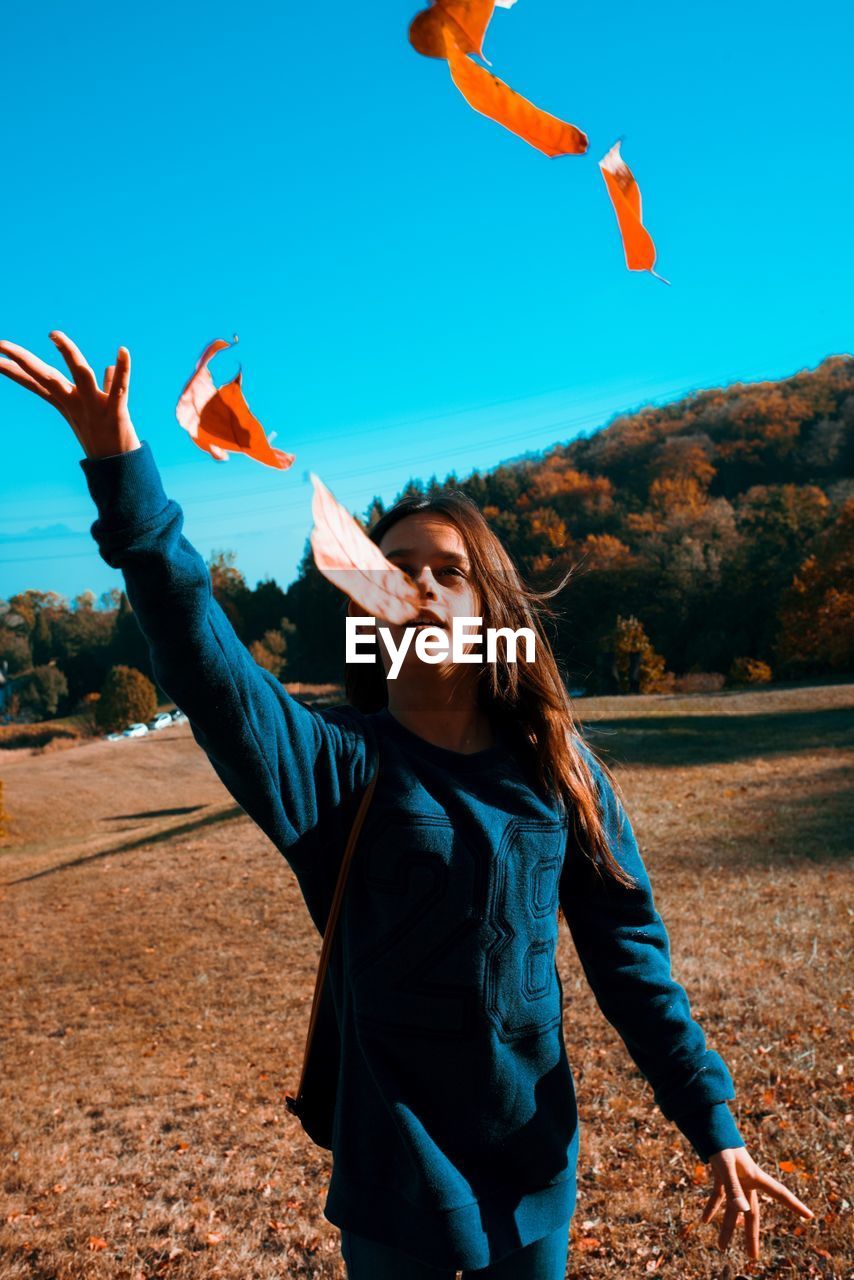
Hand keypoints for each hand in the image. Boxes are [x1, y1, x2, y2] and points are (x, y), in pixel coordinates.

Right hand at [0, 330, 139, 458]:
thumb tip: (109, 369)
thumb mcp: (104, 408)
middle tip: (1, 345)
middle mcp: (78, 404)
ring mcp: (96, 409)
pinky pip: (120, 390)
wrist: (120, 471)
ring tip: (54, 334)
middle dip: (25, 360)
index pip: (38, 382)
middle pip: (47, 377)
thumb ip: (107, 386)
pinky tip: (123, 350)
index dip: (16, 370)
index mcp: (69, 402)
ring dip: (69, 354)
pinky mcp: (116, 415)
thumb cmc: (111, 439)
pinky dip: (123, 369)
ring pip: (81, 376)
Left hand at [700, 1146, 814, 1260]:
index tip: (810, 1215)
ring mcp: (734, 1180)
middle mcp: (747, 1181)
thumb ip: (733, 1187)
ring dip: (726, 1227)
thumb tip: (743, 1211)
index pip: (780, 1193)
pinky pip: (718, 1197)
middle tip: (753, 1257)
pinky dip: (711, 1208)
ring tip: (721, 1247)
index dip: (795, 1205)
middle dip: (751, 1236)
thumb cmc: (720, 1144)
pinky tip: (704, 1220)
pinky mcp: (721, 1177)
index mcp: (755, 1177)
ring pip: (732, 1209)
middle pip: (752, 1213)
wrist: (708, 1125)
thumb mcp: (725, 1165)